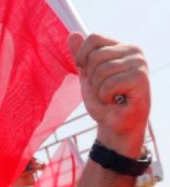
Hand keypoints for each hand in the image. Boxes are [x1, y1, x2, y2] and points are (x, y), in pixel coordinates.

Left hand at [68, 33, 149, 156]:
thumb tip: (72, 34)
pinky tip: (117, 100)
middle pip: (94, 56)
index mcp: (120, 47)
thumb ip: (81, 57)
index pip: (93, 38)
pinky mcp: (140, 77)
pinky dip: (106, 97)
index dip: (82, 57)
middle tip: (104, 90)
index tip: (87, 73)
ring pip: (101, 71)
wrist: (116, 125)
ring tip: (111, 96)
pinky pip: (109, 84)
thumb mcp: (87, 77)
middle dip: (91, 78)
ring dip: (99, 90)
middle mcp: (133, 51)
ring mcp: (139, 63)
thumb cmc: (104, 102)